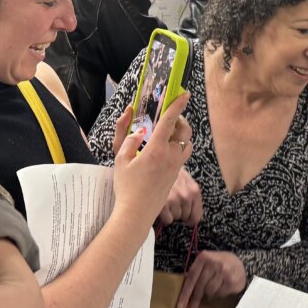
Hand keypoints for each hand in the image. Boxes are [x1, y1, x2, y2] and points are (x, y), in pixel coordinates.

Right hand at [109, 94, 193, 228]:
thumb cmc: (126, 187)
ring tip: (168, 132)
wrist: (136, 213)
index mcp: (156, 149)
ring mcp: (176, 167)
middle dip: (180, 119)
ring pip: (187, 143)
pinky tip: (166, 149)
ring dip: (182, 134)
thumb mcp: (120, 160)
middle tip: (169, 116)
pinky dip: (179, 147)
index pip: (170, 121)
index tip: (184, 94)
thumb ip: (129, 140)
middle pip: (185, 131)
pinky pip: (183, 155)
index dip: (177, 105)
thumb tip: (139, 130)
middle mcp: (170, 156)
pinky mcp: (176, 175)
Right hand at [158, 168, 202, 227]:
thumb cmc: (173, 174)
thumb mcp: (188, 181)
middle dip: (180, 212)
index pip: (197, 216)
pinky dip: (164, 215)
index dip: (191, 219)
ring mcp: (173, 199)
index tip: (187, 219)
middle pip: (185, 217)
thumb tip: (195, 218)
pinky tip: (162, 205)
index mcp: (194, 190)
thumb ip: (193, 197)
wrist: (158, 164)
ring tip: (167, 201)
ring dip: (171, 213)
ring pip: (175, 218)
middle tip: (174, 202)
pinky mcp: (162, 204)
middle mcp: (185, 195)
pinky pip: (167, 219)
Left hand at [176, 250, 246, 307]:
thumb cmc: (218, 264)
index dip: (185, 293)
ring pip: (210, 292)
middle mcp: (214, 263)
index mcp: (204, 257)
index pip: (191, 278)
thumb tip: (183, 290)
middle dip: (194, 300)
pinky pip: (220, 294)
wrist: (239, 262)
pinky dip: (218, 295)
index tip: (180, 307)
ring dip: (208, 296)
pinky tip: (220, 290)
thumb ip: (195, 272)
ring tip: (210, 292)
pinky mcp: (232, 281)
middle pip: (200, 286)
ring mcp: (224, 272)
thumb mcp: (205, 263)